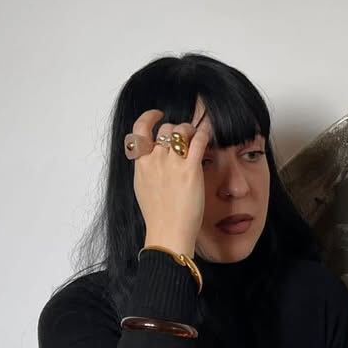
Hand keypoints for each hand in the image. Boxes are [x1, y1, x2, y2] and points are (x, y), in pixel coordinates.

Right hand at [130, 103, 210, 252]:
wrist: (168, 232)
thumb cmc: (158, 216)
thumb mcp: (142, 188)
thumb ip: (146, 170)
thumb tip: (150, 159)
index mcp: (141, 164)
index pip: (139, 130)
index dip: (149, 118)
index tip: (157, 115)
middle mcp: (154, 160)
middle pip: (166, 129)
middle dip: (178, 130)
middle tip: (186, 136)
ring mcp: (172, 164)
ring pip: (181, 130)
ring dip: (191, 130)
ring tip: (197, 137)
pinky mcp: (190, 170)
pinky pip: (198, 140)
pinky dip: (204, 133)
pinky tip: (208, 133)